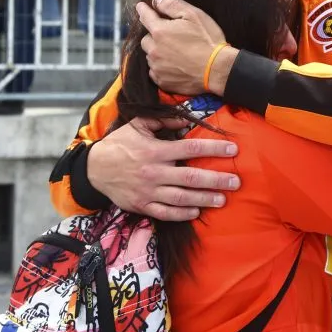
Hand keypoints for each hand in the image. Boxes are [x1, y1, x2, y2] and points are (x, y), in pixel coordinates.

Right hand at [88, 117, 240, 220]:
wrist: (95, 168)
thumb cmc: (120, 144)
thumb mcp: (139, 125)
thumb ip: (163, 120)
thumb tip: (187, 118)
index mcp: (156, 150)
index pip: (191, 148)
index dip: (214, 148)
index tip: (233, 150)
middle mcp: (155, 172)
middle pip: (191, 176)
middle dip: (216, 179)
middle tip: (236, 181)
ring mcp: (148, 191)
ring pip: (181, 198)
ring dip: (204, 198)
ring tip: (222, 199)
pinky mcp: (142, 205)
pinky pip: (165, 213)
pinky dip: (182, 214)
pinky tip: (196, 211)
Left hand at [136, 0, 226, 94]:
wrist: (217, 70)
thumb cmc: (207, 41)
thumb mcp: (194, 15)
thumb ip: (172, 5)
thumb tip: (156, 1)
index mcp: (160, 31)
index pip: (145, 17)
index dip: (143, 10)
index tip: (141, 7)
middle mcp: (154, 50)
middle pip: (146, 39)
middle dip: (154, 35)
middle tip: (169, 36)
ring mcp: (157, 67)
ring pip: (150, 56)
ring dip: (157, 51)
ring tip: (175, 52)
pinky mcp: (162, 81)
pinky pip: (155, 71)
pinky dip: (160, 67)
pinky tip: (174, 65)